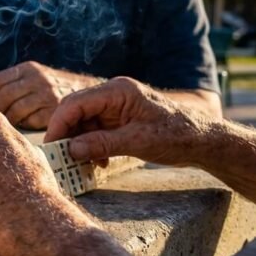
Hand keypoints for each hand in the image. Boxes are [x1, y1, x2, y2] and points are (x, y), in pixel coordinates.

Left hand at [0, 61, 102, 129]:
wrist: (92, 95)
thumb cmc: (55, 92)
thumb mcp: (35, 81)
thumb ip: (14, 87)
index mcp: (27, 69)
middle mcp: (36, 78)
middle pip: (2, 97)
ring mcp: (46, 93)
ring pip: (15, 110)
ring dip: (7, 122)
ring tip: (2, 130)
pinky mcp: (55, 109)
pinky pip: (31, 121)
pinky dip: (24, 127)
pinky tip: (22, 132)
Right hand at [44, 77, 212, 165]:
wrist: (204, 140)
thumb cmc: (178, 135)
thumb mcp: (138, 142)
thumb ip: (102, 143)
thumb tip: (72, 150)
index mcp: (118, 91)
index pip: (75, 103)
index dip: (59, 124)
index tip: (51, 146)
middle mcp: (113, 95)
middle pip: (76, 111)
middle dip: (66, 135)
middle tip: (59, 158)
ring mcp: (116, 107)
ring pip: (83, 123)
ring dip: (79, 143)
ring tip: (80, 164)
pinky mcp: (119, 120)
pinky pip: (95, 131)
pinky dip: (91, 146)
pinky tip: (98, 162)